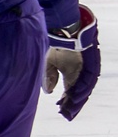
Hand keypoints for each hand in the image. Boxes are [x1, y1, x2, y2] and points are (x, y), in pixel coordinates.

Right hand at [43, 5, 99, 120]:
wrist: (59, 22)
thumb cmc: (52, 39)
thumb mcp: (47, 61)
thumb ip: (48, 76)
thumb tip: (51, 92)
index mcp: (71, 68)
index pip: (71, 88)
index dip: (67, 100)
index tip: (61, 110)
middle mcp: (81, 68)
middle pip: (80, 90)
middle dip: (73, 103)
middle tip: (67, 114)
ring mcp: (87, 64)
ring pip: (86, 85)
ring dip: (78, 97)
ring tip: (70, 108)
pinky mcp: (91, 58)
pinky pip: (89, 75)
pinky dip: (82, 86)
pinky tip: (76, 95)